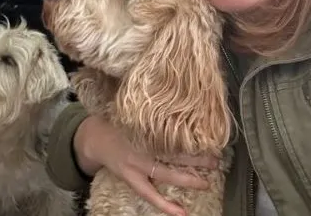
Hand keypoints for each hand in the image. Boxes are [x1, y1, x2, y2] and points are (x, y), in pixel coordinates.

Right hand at [72, 115, 219, 215]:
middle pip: (173, 151)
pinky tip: (181, 212)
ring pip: (166, 173)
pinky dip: (165, 204)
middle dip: (196, 157)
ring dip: (188, 179)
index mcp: (145, 126)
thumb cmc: (120, 121)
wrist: (95, 137)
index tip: (209, 133)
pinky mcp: (130, 177)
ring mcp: (136, 163)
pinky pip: (149, 193)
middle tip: (215, 158)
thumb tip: (184, 105)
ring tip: (206, 182)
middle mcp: (142, 144)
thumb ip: (155, 113)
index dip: (190, 133)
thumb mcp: (136, 111)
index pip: (171, 129)